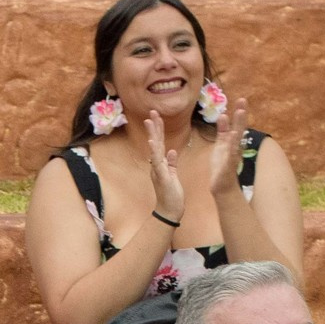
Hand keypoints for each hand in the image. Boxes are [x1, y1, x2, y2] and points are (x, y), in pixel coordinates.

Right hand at [144, 108, 184, 227]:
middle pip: (155, 142)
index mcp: (161, 164)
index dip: (158, 130)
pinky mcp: (161, 176)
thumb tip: (173, 151)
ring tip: (151, 121)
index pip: (160, 143)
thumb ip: (172, 163)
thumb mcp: (173, 176)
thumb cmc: (172, 195)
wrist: (170, 211)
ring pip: (155, 149)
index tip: (157, 116)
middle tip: (152, 111)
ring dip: (153, 134)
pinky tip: (152, 142)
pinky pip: (157, 162)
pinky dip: (154, 151)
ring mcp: (158, 170)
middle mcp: (157, 165)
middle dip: (154, 126)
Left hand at [207, 93, 248, 198]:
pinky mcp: (228, 166)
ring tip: (239, 113)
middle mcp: (235, 147)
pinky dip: (231, 146)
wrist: (223, 186)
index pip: (237, 125)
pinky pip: (230, 155)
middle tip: (243, 101)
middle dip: (241, 115)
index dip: (240, 113)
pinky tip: (232, 136)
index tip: (242, 99)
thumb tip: (222, 115)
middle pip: (239, 129)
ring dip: (238, 126)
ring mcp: (232, 156)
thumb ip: (222, 130)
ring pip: (236, 139)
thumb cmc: (222, 166)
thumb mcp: (221, 144)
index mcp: (232, 142)